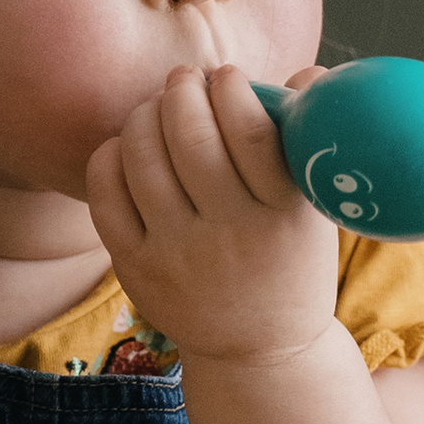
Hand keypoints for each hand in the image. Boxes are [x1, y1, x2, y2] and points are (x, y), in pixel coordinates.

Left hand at [85, 61, 337, 365]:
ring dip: (146, 114)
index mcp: (283, 214)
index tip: (230, 77)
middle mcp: (230, 236)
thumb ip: (309, 140)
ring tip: (160, 106)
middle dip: (182, 90)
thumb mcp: (317, 210)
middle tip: (186, 79)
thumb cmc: (290, 259)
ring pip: (143, 157)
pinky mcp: (136, 267)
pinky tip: (129, 145)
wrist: (260, 349)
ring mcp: (178, 254)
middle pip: (190, 138)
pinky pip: (106, 192)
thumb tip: (310, 74)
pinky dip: (112, 154)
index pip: (251, 133)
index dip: (233, 90)